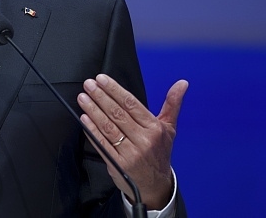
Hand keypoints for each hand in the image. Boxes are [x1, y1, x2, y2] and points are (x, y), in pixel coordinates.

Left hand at [77, 74, 188, 209]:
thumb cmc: (159, 153)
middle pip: (117, 113)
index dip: (114, 90)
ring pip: (108, 126)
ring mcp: (130, 153)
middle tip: (88, 84)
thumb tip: (182, 83)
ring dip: (93, 110)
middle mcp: (143, 140)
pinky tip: (84, 118)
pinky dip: (91, 129)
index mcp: (154, 128)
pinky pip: (102, 143)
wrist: (156, 186)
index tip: (102, 80)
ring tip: (83, 98)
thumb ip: (172, 104)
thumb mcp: (169, 128)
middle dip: (100, 96)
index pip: (131, 104)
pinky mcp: (118, 163)